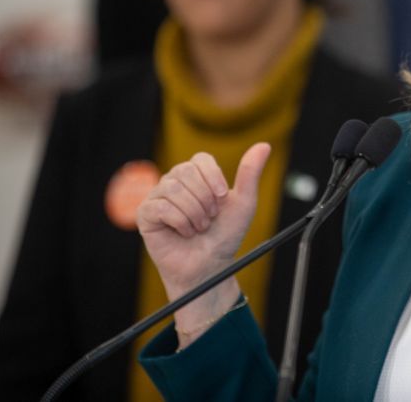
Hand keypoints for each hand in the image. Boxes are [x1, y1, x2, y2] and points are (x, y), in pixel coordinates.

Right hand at [137, 143, 270, 300]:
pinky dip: (180, 222)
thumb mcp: (244, 202)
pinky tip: (185, 232)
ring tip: (200, 227)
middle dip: (204, 197)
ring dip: (194, 212)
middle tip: (211, 217)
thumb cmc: (225, 234)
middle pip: (185, 171)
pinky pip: (160, 207)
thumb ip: (250, 173)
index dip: (213, 177)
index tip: (223, 197)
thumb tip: (264, 145)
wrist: (210, 264)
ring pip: (172, 188)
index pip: (200, 159)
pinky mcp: (146, 214)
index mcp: (197, 176)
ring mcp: (158, 197)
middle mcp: (175, 182)